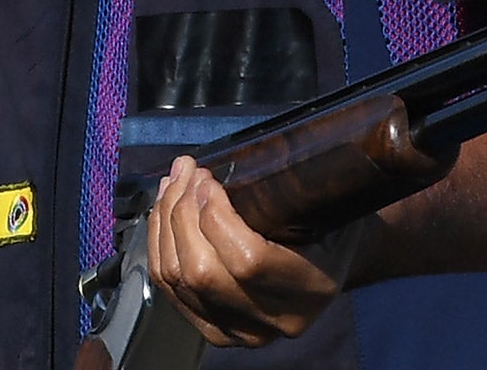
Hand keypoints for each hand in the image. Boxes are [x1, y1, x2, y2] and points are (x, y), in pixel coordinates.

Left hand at [145, 154, 359, 348]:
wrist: (325, 271)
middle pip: (202, 271)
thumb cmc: (327, 227)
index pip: (247, 261)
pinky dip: (158, 242)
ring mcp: (239, 331)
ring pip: (177, 277)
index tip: (209, 178)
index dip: (215, 216)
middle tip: (188, 171)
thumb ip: (292, 190)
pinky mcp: (213, 329)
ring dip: (166, 220)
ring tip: (174, 181)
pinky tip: (164, 209)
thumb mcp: (326, 207)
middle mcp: (272, 320)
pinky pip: (168, 287)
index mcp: (308, 289)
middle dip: (182, 211)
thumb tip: (247, 154)